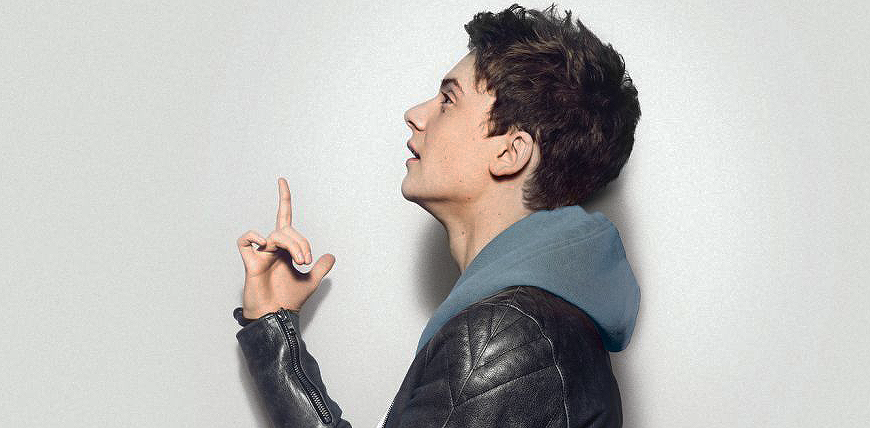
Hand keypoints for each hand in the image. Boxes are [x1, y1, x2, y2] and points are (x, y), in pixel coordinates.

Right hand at [236, 177, 335, 318]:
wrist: (276, 315)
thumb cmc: (288, 299)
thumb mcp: (311, 282)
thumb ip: (320, 267)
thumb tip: (331, 255)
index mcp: (285, 248)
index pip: (285, 218)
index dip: (284, 199)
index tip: (282, 181)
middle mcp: (272, 247)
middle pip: (287, 229)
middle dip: (301, 242)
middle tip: (306, 261)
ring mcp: (261, 253)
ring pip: (276, 234)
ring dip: (292, 244)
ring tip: (299, 261)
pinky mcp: (250, 261)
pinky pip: (246, 240)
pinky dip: (255, 237)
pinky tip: (266, 246)